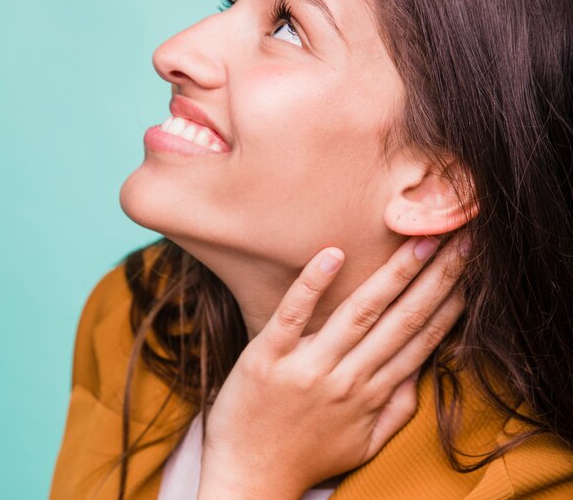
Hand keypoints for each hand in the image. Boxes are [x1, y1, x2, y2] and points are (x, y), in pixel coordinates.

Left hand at [197, 236, 465, 499]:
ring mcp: (308, 367)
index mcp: (371, 394)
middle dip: (435, 278)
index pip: (421, 339)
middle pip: (401, 320)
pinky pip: (293, 315)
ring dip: (392, 275)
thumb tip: (421, 373)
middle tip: (458, 239)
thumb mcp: (363, 445)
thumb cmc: (305, 456)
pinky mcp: (267, 357)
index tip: (467, 271)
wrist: (248, 477)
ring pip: (359, 313)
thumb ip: (396, 410)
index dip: (449, 303)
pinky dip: (313, 284)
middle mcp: (347, 379)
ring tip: (419, 241)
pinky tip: (333, 254)